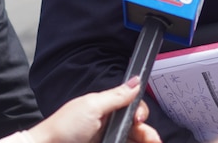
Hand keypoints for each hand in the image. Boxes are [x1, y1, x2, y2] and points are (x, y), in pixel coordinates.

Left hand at [25, 76, 160, 142]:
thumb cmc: (64, 127)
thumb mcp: (92, 106)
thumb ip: (116, 96)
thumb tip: (135, 80)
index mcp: (105, 109)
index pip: (132, 109)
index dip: (140, 114)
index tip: (141, 120)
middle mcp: (108, 125)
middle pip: (137, 128)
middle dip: (147, 133)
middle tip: (153, 140)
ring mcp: (107, 138)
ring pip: (133, 140)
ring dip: (144, 140)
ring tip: (151, 142)